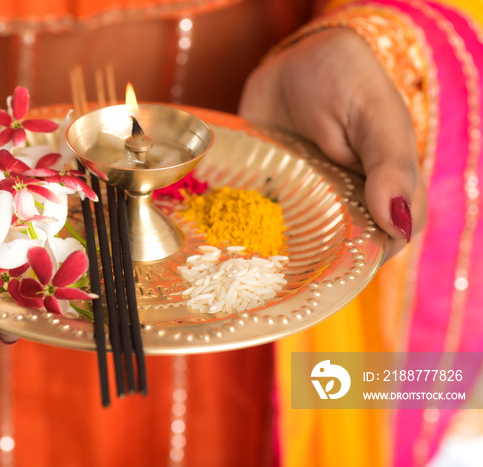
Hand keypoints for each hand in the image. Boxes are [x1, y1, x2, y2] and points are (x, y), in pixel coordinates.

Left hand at [239, 28, 426, 259]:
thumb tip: (398, 223)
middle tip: (295, 264)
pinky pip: (265, 224)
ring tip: (263, 258)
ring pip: (302, 245)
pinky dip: (252, 232)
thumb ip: (390, 165)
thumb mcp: (375, 115)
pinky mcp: (272, 194)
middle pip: (341, 251)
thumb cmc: (346, 79)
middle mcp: (347, 202)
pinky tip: (237, 236)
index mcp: (385, 189)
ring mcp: (308, 201)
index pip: (387, 240)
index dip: (370, 257)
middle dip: (320, 264)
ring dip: (284, 255)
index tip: (343, 261)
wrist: (292, 59)